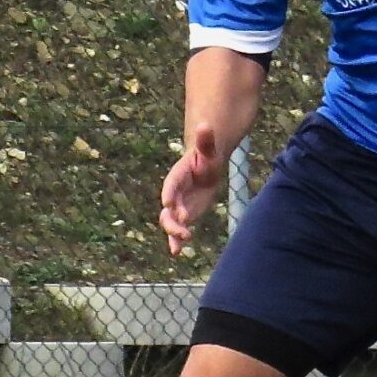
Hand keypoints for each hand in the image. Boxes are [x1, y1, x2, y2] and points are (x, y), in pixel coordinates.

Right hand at [159, 127, 225, 255]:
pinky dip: (177, 240)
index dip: (169, 192)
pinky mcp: (185, 215)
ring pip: (170, 221)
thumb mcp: (209, 149)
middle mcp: (175, 192)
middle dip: (172, 218)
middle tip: (183, 225)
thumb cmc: (207, 157)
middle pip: (168, 208)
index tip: (167, 202)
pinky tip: (177, 252)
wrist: (205, 167)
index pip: (172, 184)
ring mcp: (179, 205)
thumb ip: (206, 140)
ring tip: (178, 246)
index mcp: (179, 175)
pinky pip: (178, 229)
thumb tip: (206, 124)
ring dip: (173, 233)